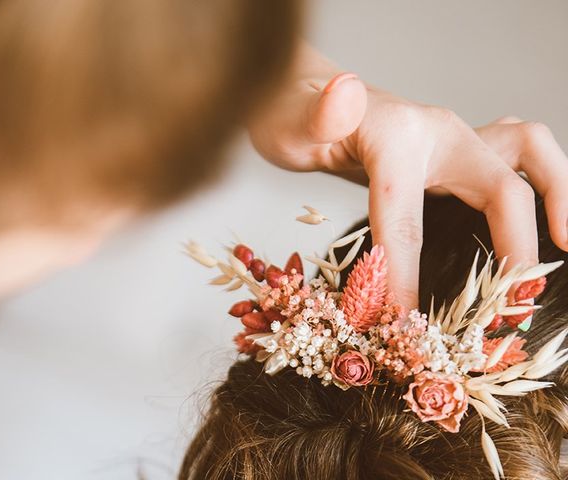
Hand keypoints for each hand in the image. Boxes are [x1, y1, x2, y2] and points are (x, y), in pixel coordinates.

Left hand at [250, 44, 567, 308]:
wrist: (302, 99)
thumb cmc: (294, 116)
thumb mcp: (293, 120)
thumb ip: (320, 117)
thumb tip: (344, 93)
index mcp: (398, 135)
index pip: (407, 215)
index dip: (405, 274)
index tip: (402, 324)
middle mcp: (438, 132)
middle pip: (504, 183)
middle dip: (518, 245)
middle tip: (517, 298)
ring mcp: (451, 138)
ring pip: (530, 153)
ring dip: (558, 198)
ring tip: (563, 247)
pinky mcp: (453, 151)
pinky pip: (514, 162)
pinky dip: (539, 188)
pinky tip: (537, 221)